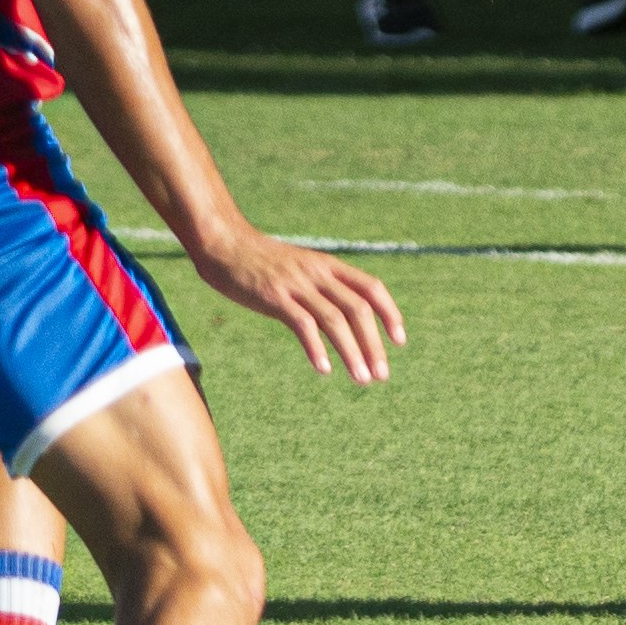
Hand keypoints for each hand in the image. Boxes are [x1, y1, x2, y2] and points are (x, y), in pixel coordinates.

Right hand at [191, 226, 403, 382]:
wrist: (225, 245)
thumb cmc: (263, 262)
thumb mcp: (302, 268)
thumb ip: (324, 286)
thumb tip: (345, 316)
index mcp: (329, 266)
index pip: (371, 288)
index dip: (390, 313)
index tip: (400, 341)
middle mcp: (318, 273)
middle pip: (358, 309)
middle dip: (374, 344)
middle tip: (381, 375)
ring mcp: (297, 284)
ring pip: (335, 320)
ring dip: (352, 352)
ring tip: (361, 379)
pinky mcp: (274, 297)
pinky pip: (302, 324)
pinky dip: (316, 348)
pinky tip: (324, 369)